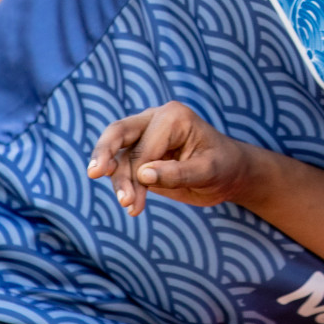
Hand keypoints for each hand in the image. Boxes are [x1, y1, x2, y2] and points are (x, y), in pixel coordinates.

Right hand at [87, 100, 258, 215]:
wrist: (229, 174)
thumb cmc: (224, 167)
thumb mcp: (208, 172)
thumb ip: (177, 173)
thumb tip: (143, 175)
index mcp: (174, 117)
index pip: (145, 145)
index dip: (138, 174)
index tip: (135, 201)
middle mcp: (155, 119)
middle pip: (118, 132)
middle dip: (104, 153)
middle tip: (94, 174)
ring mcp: (145, 135)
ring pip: (118, 154)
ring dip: (118, 181)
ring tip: (129, 206)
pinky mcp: (140, 152)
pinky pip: (122, 166)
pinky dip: (121, 183)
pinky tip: (129, 202)